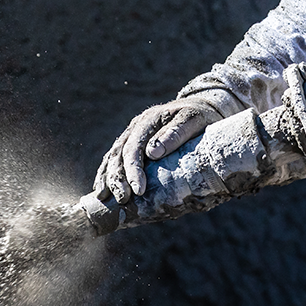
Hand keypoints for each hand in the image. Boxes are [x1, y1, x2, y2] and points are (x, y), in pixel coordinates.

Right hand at [94, 90, 240, 202]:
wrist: (203, 106)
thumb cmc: (201, 117)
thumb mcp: (194, 120)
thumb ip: (176, 133)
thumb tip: (152, 152)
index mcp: (149, 120)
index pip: (134, 147)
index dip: (133, 170)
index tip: (138, 191)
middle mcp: (136, 126)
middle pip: (118, 153)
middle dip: (117, 178)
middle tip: (123, 199)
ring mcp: (131, 134)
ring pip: (112, 156)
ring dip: (108, 178)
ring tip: (104, 198)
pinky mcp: (131, 142)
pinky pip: (113, 159)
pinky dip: (106, 174)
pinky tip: (103, 190)